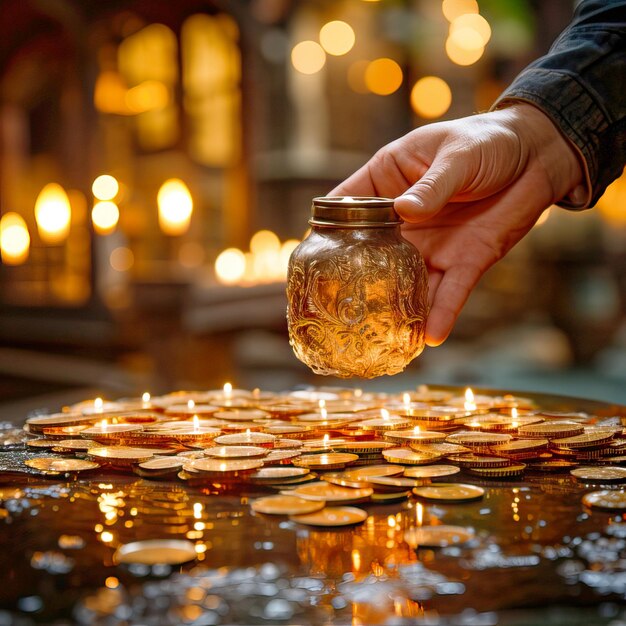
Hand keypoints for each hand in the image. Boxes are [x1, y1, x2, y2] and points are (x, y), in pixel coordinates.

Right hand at [330, 103, 583, 346]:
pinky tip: (430, 337)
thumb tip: (403, 211)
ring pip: (406, 284)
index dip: (325, 232)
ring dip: (395, 309)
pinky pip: (449, 292)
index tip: (307, 259)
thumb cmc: (488, 141)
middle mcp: (403, 222)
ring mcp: (431, 246)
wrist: (538, 156)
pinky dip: (441, 314)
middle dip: (353, 283)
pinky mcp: (464, 261)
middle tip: (333, 312)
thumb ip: (431, 186)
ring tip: (377, 337)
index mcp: (388, 183)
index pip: (346, 209)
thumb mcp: (456, 155)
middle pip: (369, 257)